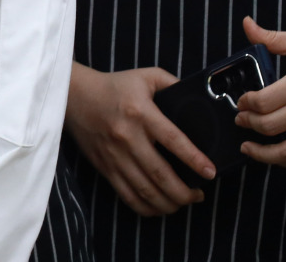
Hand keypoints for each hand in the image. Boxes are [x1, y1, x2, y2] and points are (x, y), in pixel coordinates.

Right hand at [64, 63, 214, 216]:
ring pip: (145, 190)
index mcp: (141, 112)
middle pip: (160, 174)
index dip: (194, 160)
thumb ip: (172, 84)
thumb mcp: (146, 76)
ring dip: (169, 203)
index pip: (173, 140)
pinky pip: (128, 196)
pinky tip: (160, 206)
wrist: (75, 96)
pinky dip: (147, 208)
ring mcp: (115, 155)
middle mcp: (127, 137)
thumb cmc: (115, 86)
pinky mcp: (105, 168)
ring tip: (185, 202)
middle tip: (199, 195)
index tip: (210, 173)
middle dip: (185, 192)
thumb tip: (199, 99)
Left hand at [233, 16, 285, 167]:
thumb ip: (273, 38)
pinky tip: (274, 154)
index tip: (241, 102)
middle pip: (271, 127)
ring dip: (263, 154)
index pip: (265, 101)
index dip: (246, 104)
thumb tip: (246, 24)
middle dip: (248, 125)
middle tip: (240, 120)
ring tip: (248, 147)